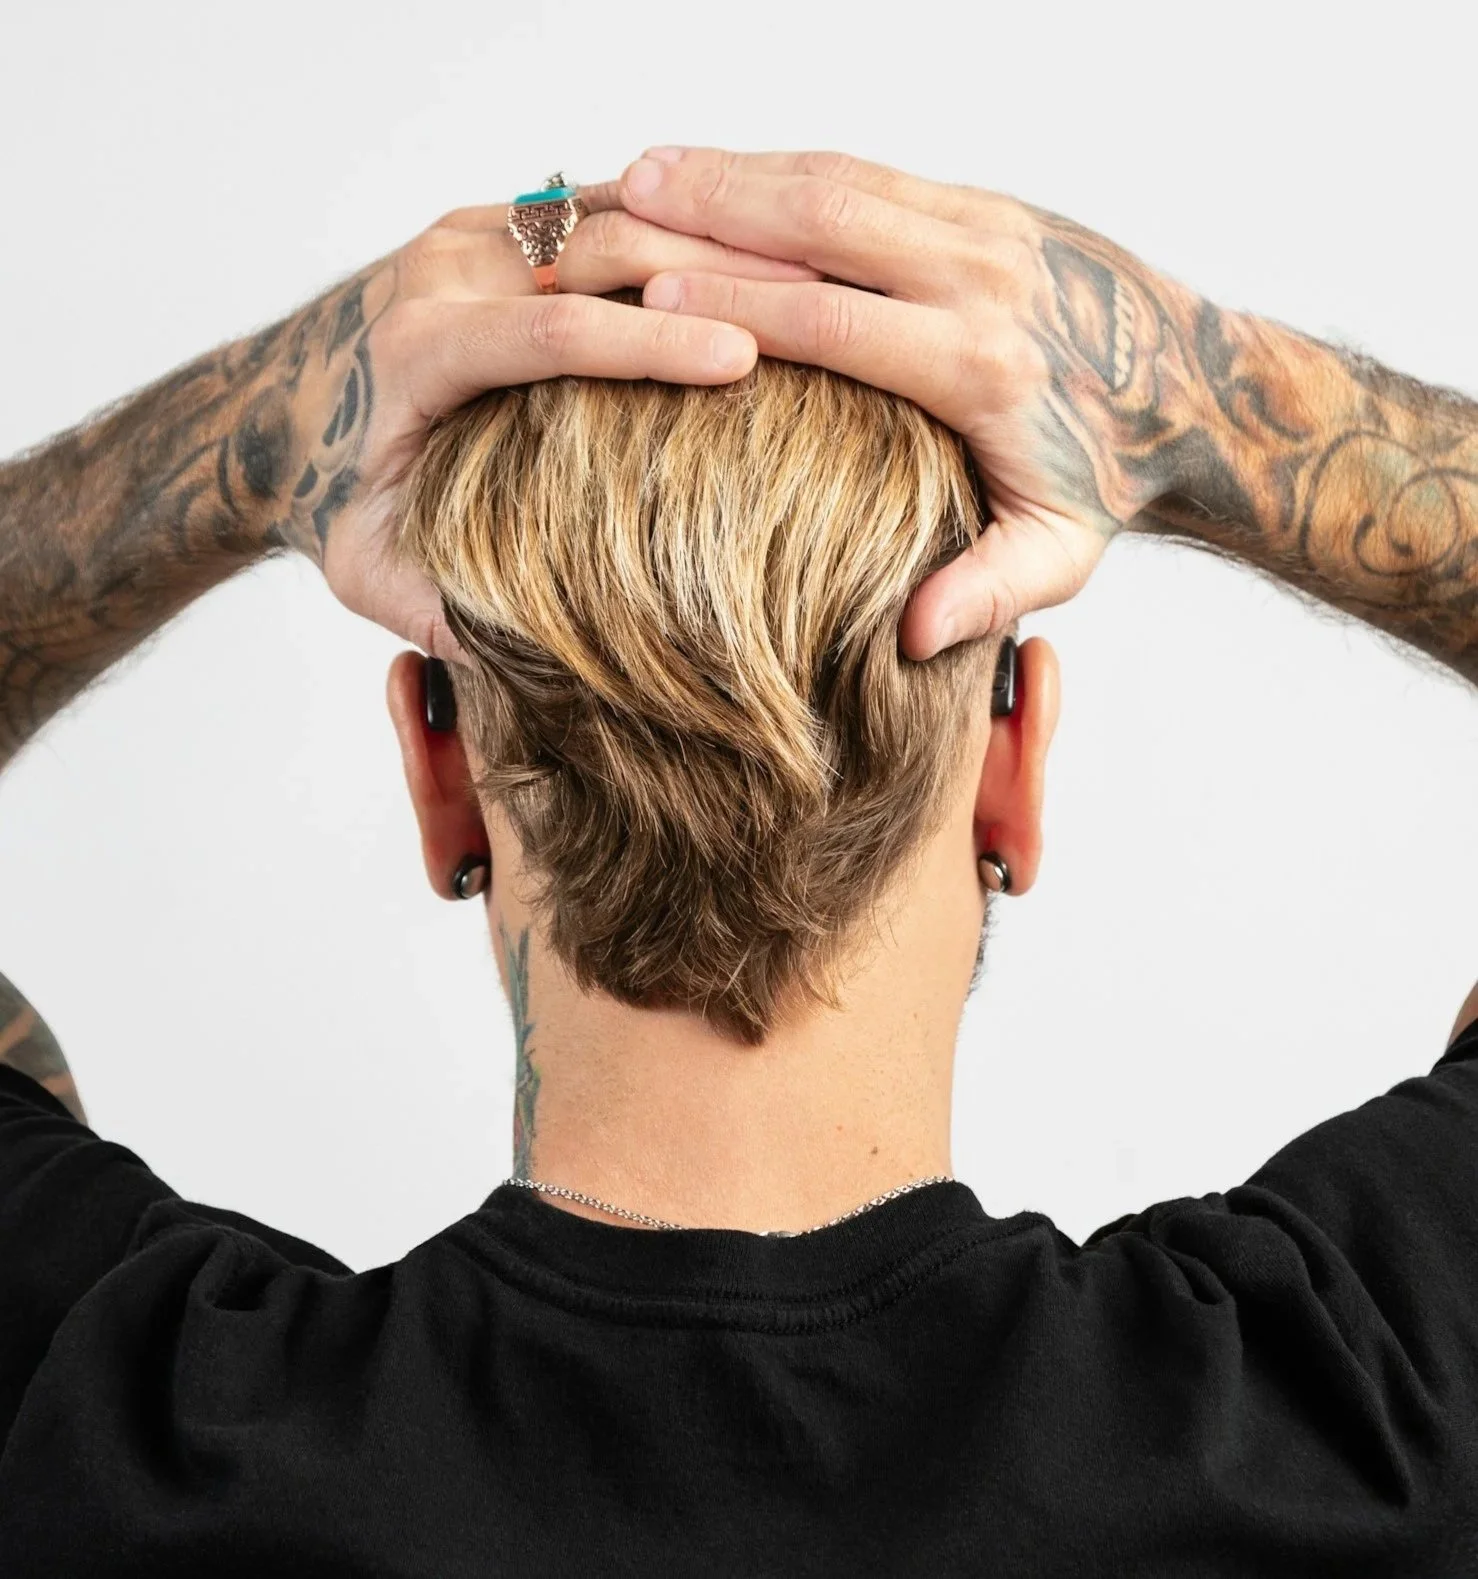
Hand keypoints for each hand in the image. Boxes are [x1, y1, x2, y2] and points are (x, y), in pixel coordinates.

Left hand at [253, 190, 819, 659]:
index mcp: (417, 348)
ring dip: (710, 236)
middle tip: (821, 304)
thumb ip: (432, 607)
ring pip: (611, 209)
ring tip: (813, 274)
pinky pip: (606, 210)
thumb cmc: (335, 499)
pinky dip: (682, 229)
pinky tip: (758, 258)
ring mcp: (471, 235)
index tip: (744, 359)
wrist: (279, 416)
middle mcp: (442, 273)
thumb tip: (522, 653)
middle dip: (709, 271)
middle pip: (595, 247)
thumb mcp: (368, 571)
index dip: (651, 344)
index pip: (549, 329)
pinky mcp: (501, 223)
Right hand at [607, 148, 1209, 656]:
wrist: (1196, 389)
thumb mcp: (1060, 556)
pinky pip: (873, 173)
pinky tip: (731, 168)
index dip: (735, 305)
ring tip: (648, 167)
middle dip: (714, 208)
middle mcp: (981, 279)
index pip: (833, 322)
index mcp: (981, 367)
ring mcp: (986, 229)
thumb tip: (912, 639)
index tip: (649, 294)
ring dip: (741, 170)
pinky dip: (792, 165)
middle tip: (621, 198)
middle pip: (825, 225)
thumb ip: (988, 591)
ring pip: (842, 181)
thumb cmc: (1112, 479)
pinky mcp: (986, 206)